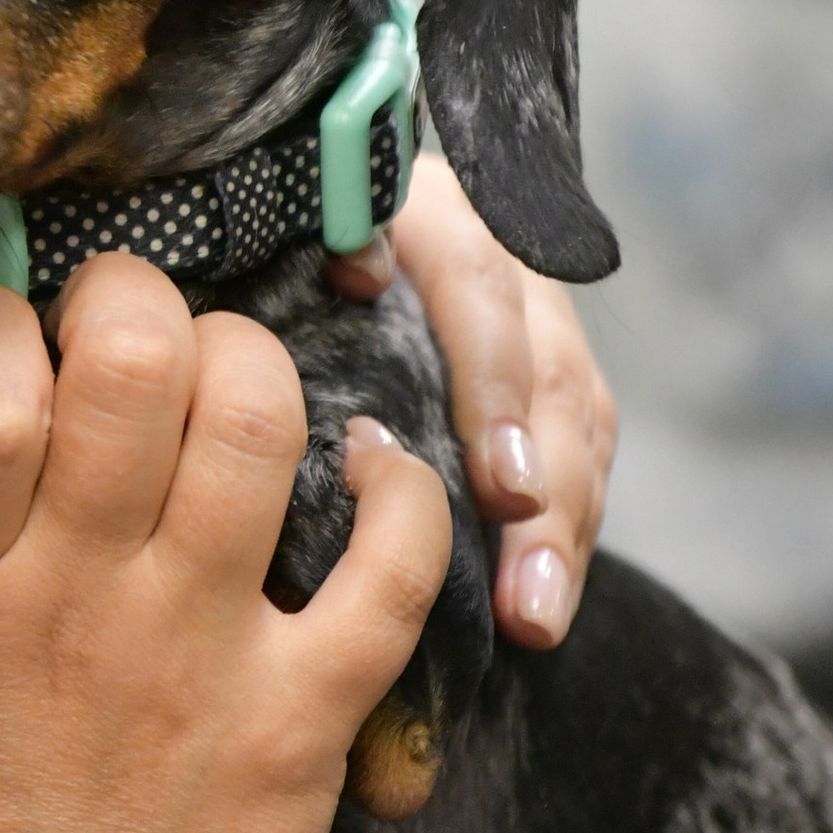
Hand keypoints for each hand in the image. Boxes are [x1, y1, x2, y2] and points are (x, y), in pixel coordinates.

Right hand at [0, 259, 450, 832]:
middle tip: (107, 329)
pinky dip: (398, 486)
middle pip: (139, 357)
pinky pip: (396, 560)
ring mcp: (205, 652)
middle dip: (125, 297)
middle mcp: (81, 599)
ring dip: (243, 364)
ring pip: (264, 420)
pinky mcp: (308, 717)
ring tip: (210, 386)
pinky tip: (360, 465)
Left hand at [329, 155, 614, 648]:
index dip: (493, 389)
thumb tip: (359, 265)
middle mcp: (489, 261)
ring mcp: (526, 324)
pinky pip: (573, 459)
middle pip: (544, 372)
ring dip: (558, 530)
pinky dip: (558, 535)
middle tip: (525, 593)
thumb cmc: (258, 259)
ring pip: (570, 424)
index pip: (477, 292)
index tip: (498, 487)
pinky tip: (536, 605)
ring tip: (535, 621)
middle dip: (542, 491)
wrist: (292, 259)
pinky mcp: (540, 387)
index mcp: (423, 211)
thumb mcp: (282, 241)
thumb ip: (327, 245)